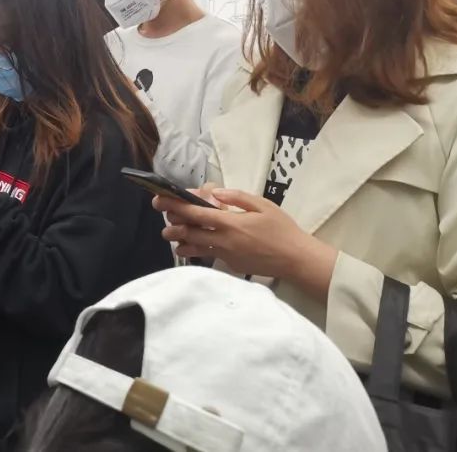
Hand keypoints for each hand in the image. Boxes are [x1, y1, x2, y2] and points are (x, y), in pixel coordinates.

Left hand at [156, 189, 337, 301]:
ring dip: (181, 241)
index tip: (160, 201)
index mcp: (231, 223)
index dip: (176, 207)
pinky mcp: (232, 265)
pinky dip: (199, 249)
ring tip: (170, 237)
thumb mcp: (262, 205)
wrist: (296, 259)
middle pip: (190, 233)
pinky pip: (211, 255)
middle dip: (172, 225)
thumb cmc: (282, 229)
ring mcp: (227, 256)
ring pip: (196, 248)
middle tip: (163, 219)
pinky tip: (193, 245)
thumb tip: (214, 192)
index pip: (196, 214)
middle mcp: (224, 241)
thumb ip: (236, 197)